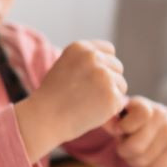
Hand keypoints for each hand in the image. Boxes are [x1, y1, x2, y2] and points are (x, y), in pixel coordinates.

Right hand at [14, 39, 128, 157]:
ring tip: (87, 104)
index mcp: (80, 47)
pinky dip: (110, 110)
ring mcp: (104, 76)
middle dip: (108, 81)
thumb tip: (110, 62)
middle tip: (88, 95)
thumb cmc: (52, 97)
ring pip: (121, 85)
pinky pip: (120, 101)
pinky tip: (92, 112)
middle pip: (117, 67)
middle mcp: (93, 57)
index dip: (104, 65)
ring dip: (110, 95)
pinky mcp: (111, 95)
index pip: (109, 50)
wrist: (44, 118)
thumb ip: (85, 61)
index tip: (92, 79)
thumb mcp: (64, 66)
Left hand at [113, 96, 166, 166]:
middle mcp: (161, 116)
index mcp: (144, 106)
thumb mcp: (124, 117)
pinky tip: (147, 160)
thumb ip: (112, 121)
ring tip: (136, 153)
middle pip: (135, 147)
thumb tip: (108, 124)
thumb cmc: (138, 124)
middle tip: (125, 147)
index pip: (139, 115)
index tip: (120, 130)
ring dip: (134, 162)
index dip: (124, 127)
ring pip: (143, 161)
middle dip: (124, 152)